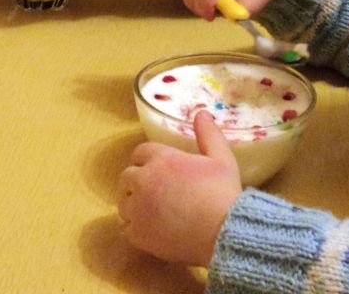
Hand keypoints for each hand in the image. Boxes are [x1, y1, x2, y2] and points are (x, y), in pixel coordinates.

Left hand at [118, 111, 241, 265]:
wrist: (224, 233)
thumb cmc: (223, 193)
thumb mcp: (221, 158)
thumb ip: (208, 134)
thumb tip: (201, 113)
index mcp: (162, 159)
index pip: (140, 152)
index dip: (149, 159)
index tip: (159, 168)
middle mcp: (144, 181)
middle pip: (127, 176)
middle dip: (138, 180)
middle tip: (156, 190)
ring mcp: (138, 209)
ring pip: (124, 203)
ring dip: (135, 204)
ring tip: (154, 210)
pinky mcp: (137, 234)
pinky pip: (126, 227)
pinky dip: (137, 227)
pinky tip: (154, 229)